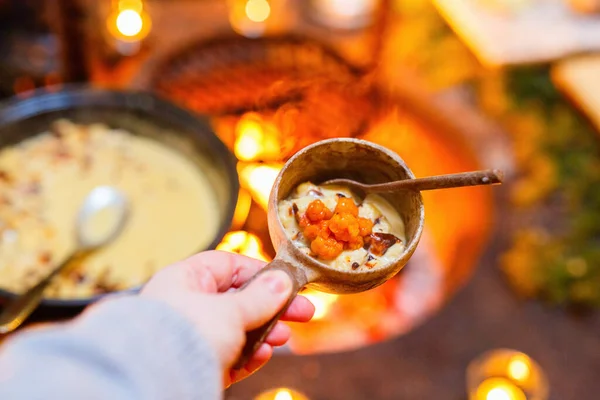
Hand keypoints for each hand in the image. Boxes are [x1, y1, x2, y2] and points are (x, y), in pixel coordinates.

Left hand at [140, 250, 313, 386]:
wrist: (154, 381)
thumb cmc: (185, 334)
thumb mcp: (231, 310)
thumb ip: (260, 297)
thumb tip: (282, 280)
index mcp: (185, 279)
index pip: (228, 266)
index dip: (260, 272)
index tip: (287, 282)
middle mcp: (185, 305)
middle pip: (237, 300)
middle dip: (271, 308)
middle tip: (302, 313)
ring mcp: (190, 336)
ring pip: (235, 329)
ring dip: (263, 333)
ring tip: (283, 338)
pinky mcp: (195, 364)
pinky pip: (227, 355)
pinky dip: (247, 355)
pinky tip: (263, 356)